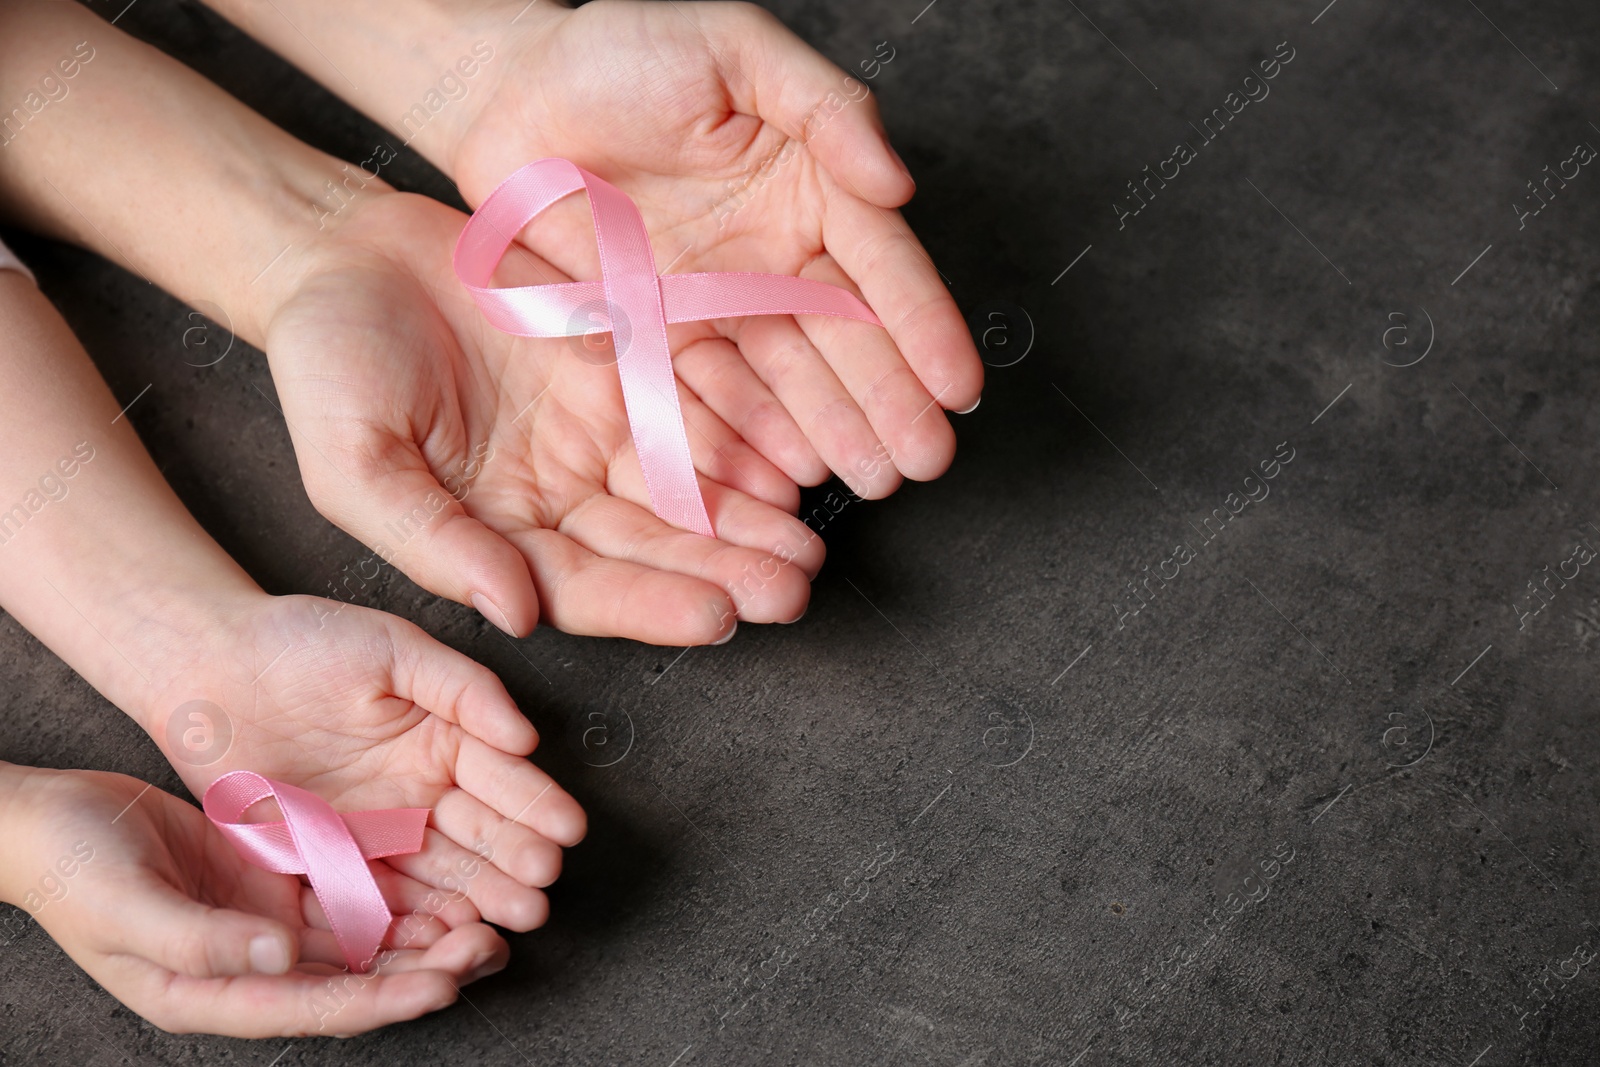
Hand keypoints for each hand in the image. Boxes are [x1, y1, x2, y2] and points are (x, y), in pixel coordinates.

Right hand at [0, 764, 507, 1035]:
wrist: (50, 819)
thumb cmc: (71, 871)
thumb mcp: (129, 910)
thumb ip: (203, 940)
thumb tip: (281, 957)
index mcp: (213, 993)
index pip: (317, 1007)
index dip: (384, 1000)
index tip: (445, 983)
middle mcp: (252, 966)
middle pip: (356, 980)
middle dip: (426, 969)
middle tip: (489, 946)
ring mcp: (266, 923)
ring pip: (362, 939)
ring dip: (423, 935)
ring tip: (485, 922)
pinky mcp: (275, 878)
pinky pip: (347, 892)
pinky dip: (393, 893)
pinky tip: (439, 883)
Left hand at [140, 590, 585, 933]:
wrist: (207, 669)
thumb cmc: (302, 641)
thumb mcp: (394, 648)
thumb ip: (464, 688)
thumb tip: (526, 736)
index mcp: (444, 738)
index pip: (502, 775)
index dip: (537, 803)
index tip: (569, 830)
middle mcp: (420, 792)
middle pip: (479, 834)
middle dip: (516, 861)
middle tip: (544, 887)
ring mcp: (376, 833)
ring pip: (438, 874)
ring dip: (477, 898)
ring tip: (511, 919)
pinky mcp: (327, 864)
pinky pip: (374, 899)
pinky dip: (410, 920)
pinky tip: (443, 934)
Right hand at [269, 189, 825, 643]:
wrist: (344, 250)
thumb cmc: (326, 360)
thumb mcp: (353, 463)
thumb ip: (432, 542)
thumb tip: (514, 614)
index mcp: (498, 534)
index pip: (587, 588)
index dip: (652, 604)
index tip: (719, 616)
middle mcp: (560, 493)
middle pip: (656, 545)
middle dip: (727, 570)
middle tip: (794, 588)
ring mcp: (598, 429)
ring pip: (688, 484)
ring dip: (750, 515)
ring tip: (808, 539)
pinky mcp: (624, 364)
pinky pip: (691, 403)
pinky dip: (740, 431)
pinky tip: (790, 454)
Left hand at [450, 0, 981, 499]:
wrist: (507, 92)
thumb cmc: (623, 50)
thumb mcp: (739, 46)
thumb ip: (826, 105)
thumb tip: (896, 181)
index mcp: (810, 190)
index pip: (880, 268)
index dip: (923, 328)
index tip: (957, 385)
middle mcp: (772, 258)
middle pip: (843, 339)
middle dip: (888, 401)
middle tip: (923, 459)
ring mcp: (715, 304)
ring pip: (784, 378)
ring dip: (830, 431)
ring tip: (870, 479)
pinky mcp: (654, 336)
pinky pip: (704, 394)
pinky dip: (742, 435)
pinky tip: (785, 472)